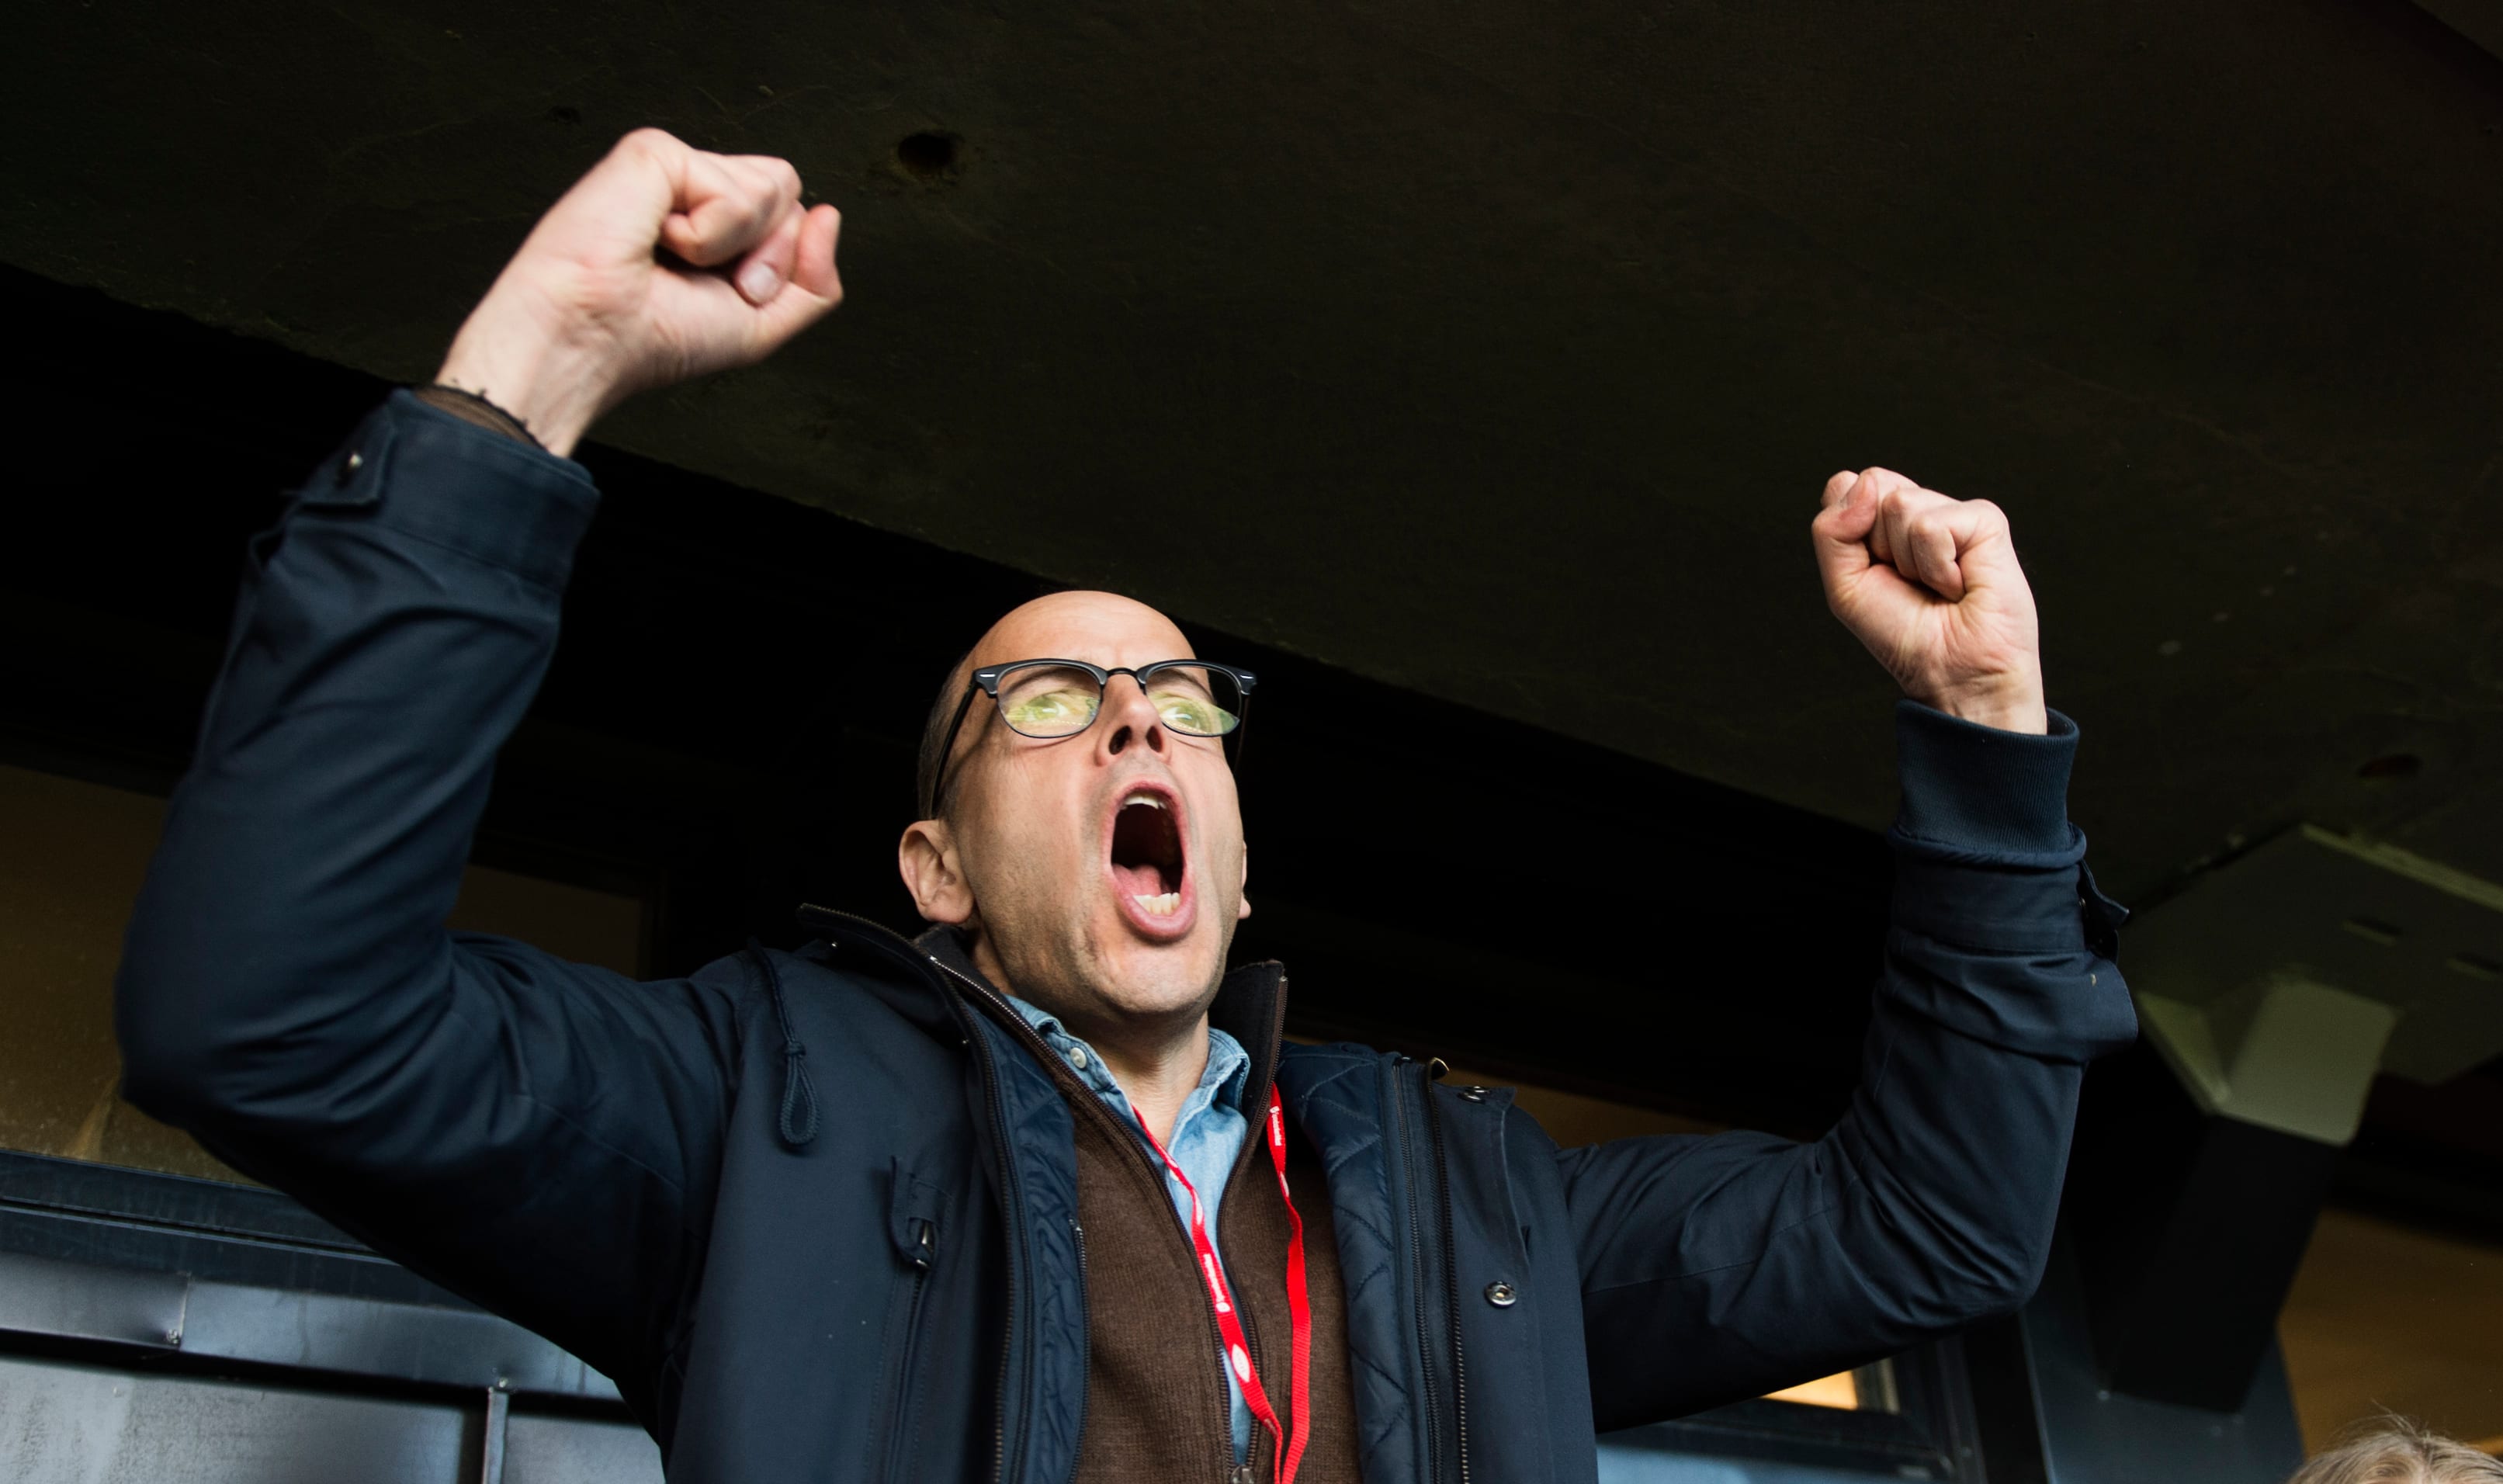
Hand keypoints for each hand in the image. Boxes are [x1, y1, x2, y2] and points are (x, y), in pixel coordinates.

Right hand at [434, 128, 843, 455]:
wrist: (589, 341)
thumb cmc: (651, 340)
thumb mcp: (761, 325)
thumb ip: (814, 280)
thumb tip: (830, 215)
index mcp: (715, 224)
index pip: (793, 217)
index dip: (780, 266)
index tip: (727, 295)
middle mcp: (696, 190)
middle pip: (791, 195)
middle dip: (769, 254)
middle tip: (704, 280)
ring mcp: (676, 166)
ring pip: (775, 187)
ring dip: (737, 246)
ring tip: (677, 258)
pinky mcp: (655, 152)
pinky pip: (736, 190)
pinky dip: (708, 234)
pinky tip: (657, 238)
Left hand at [1811, 467, 2046, 734]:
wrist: (1951, 671)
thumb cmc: (1903, 633)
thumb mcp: (1844, 585)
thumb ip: (1832, 530)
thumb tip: (1864, 481)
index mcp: (1884, 520)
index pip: (1846, 486)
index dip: (1848, 530)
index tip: (1874, 571)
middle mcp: (1919, 509)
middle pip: (1872, 486)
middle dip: (1876, 545)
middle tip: (1908, 582)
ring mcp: (1953, 512)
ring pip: (1899, 504)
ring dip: (1908, 562)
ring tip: (1936, 587)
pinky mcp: (1985, 520)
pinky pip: (1931, 525)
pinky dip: (1936, 566)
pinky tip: (1958, 585)